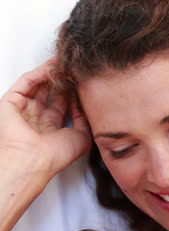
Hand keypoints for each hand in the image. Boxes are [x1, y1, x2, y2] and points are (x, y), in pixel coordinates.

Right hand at [0, 57, 90, 186]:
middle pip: (51, 94)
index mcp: (51, 131)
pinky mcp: (11, 102)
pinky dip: (39, 72)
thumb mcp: (82, 138)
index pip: (62, 106)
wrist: (34, 159)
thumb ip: (85, 120)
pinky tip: (52, 66)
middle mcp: (37, 120)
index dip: (73, 93)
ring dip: (52, 74)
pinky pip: (26, 82)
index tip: (84, 83)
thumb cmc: (55, 156)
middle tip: (75, 70)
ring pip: (38, 85)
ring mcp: (24, 111)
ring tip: (66, 63)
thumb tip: (86, 105)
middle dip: (64, 81)